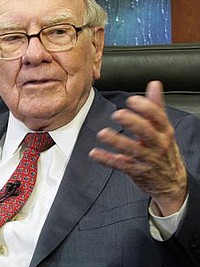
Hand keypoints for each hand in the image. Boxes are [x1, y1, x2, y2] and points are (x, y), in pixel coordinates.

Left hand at [89, 80, 187, 215]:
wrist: (171, 182)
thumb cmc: (164, 151)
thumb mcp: (163, 129)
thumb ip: (156, 107)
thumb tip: (154, 84)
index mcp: (164, 131)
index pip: (158, 117)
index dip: (146, 108)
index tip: (132, 100)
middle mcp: (157, 144)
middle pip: (147, 132)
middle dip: (133, 122)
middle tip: (117, 114)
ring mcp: (148, 159)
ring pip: (133, 150)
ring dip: (117, 141)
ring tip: (103, 133)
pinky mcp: (137, 171)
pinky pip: (121, 165)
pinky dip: (107, 159)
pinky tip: (95, 153)